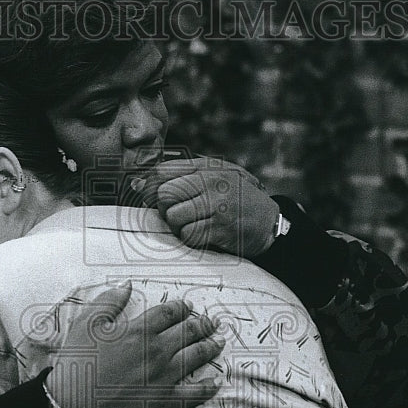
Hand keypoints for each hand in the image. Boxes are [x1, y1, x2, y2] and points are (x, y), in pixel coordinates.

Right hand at [46, 280, 223, 407]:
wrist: (73, 406)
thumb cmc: (77, 364)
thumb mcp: (87, 324)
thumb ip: (109, 301)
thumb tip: (126, 284)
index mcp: (140, 330)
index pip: (170, 312)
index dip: (181, 307)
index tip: (188, 306)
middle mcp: (158, 350)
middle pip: (189, 332)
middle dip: (203, 324)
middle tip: (212, 322)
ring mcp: (165, 377)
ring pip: (197, 357)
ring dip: (210, 348)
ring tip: (219, 342)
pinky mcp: (165, 402)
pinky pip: (194, 394)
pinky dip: (208, 388)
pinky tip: (216, 383)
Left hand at [138, 158, 279, 257]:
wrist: (270, 221)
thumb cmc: (235, 198)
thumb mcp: (213, 176)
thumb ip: (178, 176)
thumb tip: (136, 185)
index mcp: (206, 167)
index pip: (161, 172)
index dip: (151, 188)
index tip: (154, 199)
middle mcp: (211, 182)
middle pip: (164, 196)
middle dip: (165, 210)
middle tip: (179, 214)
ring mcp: (217, 205)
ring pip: (173, 218)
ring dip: (178, 227)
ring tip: (195, 224)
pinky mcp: (221, 228)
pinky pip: (188, 235)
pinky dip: (192, 239)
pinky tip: (205, 234)